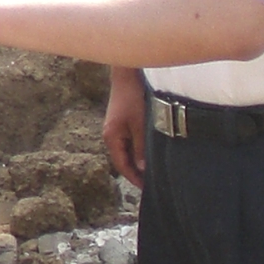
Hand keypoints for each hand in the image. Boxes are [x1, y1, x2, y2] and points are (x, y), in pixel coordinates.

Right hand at [103, 66, 147, 185]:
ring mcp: (115, 128)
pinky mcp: (122, 121)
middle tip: (152, 183)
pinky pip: (129, 141)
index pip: (121, 165)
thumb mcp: (140, 125)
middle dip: (136, 172)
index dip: (134, 178)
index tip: (147, 189)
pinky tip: (149, 151)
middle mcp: (110, 135)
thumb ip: (141, 147)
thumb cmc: (133, 98)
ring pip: (127, 150)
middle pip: (123, 159)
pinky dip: (138, 149)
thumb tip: (142, 168)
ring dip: (138, 160)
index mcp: (111, 137)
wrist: (128, 74)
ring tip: (153, 170)